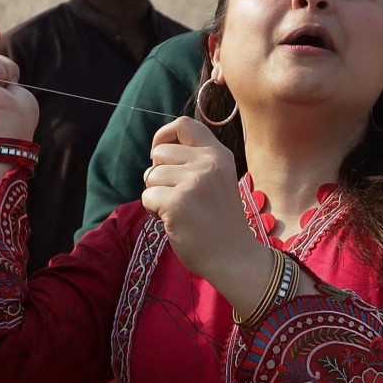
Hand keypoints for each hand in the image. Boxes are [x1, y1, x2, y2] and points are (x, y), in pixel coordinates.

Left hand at [139, 117, 268, 297]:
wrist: (234, 258)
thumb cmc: (220, 221)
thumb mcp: (218, 180)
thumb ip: (196, 161)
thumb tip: (158, 149)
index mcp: (219, 155)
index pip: (183, 124)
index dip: (164, 136)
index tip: (161, 155)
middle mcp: (208, 164)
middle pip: (160, 153)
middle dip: (159, 174)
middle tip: (177, 195)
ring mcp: (193, 183)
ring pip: (150, 176)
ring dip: (156, 194)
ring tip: (179, 211)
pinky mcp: (177, 203)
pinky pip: (147, 197)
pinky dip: (153, 211)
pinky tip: (173, 221)